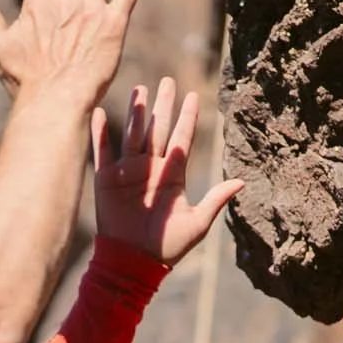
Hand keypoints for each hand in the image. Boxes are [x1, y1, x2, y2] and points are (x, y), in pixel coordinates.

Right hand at [91, 76, 236, 266]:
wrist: (133, 262)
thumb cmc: (167, 247)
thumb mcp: (197, 223)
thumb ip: (216, 200)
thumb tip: (241, 182)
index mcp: (172, 176)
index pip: (182, 139)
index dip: (187, 118)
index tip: (194, 95)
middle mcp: (150, 169)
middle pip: (158, 130)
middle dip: (164, 106)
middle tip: (168, 81)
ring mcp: (128, 172)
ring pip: (133, 134)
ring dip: (136, 112)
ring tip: (140, 89)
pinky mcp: (106, 181)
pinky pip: (103, 151)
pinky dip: (100, 133)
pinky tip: (100, 112)